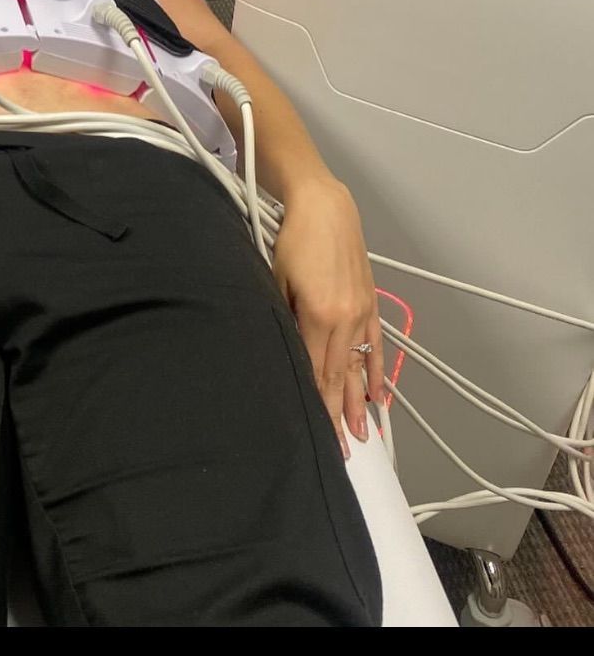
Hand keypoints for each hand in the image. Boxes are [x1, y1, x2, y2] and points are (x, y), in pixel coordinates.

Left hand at [271, 176, 384, 459]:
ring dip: (360, 402)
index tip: (322, 436)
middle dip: (340, 416)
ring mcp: (361, 312)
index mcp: (318, 316)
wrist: (322, 206)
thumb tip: (290, 360)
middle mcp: (345, 318)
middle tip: (343, 449)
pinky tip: (378, 394)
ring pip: (360, 366)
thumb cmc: (292, 239)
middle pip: (340, 377)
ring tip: (364, 434)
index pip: (318, 374)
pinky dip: (378, 370)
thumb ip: (285, 323)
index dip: (320, 408)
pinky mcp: (369, 302)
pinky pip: (375, 344)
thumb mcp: (276, 281)